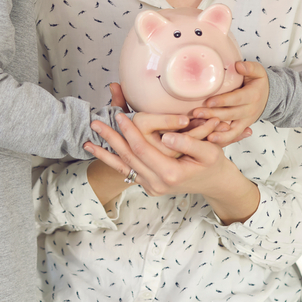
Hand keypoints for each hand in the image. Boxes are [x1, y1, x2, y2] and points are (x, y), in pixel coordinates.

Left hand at [86, 114, 259, 223]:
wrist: (215, 183)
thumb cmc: (213, 163)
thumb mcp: (208, 151)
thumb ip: (188, 143)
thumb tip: (166, 135)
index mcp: (171, 174)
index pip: (143, 149)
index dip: (130, 131)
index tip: (119, 115)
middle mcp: (157, 184)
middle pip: (128, 158)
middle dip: (111, 139)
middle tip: (96, 122)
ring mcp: (151, 187)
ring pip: (124, 167)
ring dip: (105, 153)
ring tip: (87, 142)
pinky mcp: (148, 186)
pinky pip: (127, 172)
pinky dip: (112, 162)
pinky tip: (99, 153)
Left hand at [191, 61, 268, 144]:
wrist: (270, 97)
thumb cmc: (259, 82)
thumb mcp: (259, 72)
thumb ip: (249, 68)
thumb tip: (238, 65)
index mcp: (252, 95)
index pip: (236, 99)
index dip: (222, 101)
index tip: (208, 101)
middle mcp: (250, 110)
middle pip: (230, 114)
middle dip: (212, 114)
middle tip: (196, 113)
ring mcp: (246, 121)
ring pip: (231, 128)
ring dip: (216, 131)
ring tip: (201, 130)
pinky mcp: (243, 127)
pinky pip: (233, 136)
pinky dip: (223, 139)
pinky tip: (209, 140)